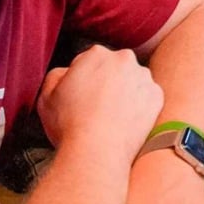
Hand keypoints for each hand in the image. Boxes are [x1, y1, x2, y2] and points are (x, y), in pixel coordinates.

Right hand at [37, 46, 162, 162]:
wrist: (97, 150)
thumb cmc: (69, 124)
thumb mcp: (47, 95)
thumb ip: (57, 75)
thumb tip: (67, 73)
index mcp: (96, 53)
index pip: (90, 61)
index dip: (83, 80)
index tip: (82, 96)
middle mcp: (124, 59)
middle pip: (114, 69)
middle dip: (107, 82)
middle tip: (96, 107)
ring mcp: (144, 78)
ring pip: (133, 82)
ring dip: (125, 93)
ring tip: (112, 117)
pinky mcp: (157, 97)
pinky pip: (147, 98)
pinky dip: (139, 107)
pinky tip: (126, 121)